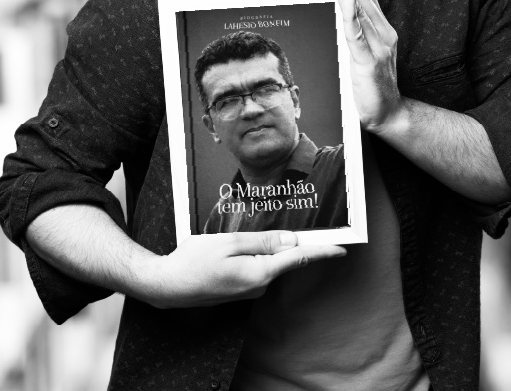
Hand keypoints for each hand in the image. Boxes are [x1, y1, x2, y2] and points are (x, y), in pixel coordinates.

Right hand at [140, 230, 344, 308]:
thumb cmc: (193, 261)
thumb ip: (262, 241)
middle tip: (288, 221)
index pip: (298, 260)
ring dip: (265, 248)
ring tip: (241, 235)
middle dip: (288, 242)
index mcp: (259, 273)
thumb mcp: (228, 243)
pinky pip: (257, 268)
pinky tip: (237, 246)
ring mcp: (249, 290)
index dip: (322, 252)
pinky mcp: (240, 289)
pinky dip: (255, 255)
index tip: (343, 248)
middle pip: (284, 259)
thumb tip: (291, 240)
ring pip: (269, 262)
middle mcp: (258, 286)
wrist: (167, 286)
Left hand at [317, 0, 401, 129]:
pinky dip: (351, 14)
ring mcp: (379, 46)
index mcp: (382, 30)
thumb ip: (352, 34)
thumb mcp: (363, 54)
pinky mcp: (369, 61)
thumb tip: (333, 13)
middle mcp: (383, 33)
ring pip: (359, 10)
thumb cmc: (371, 86)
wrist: (388, 114)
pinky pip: (357, 34)